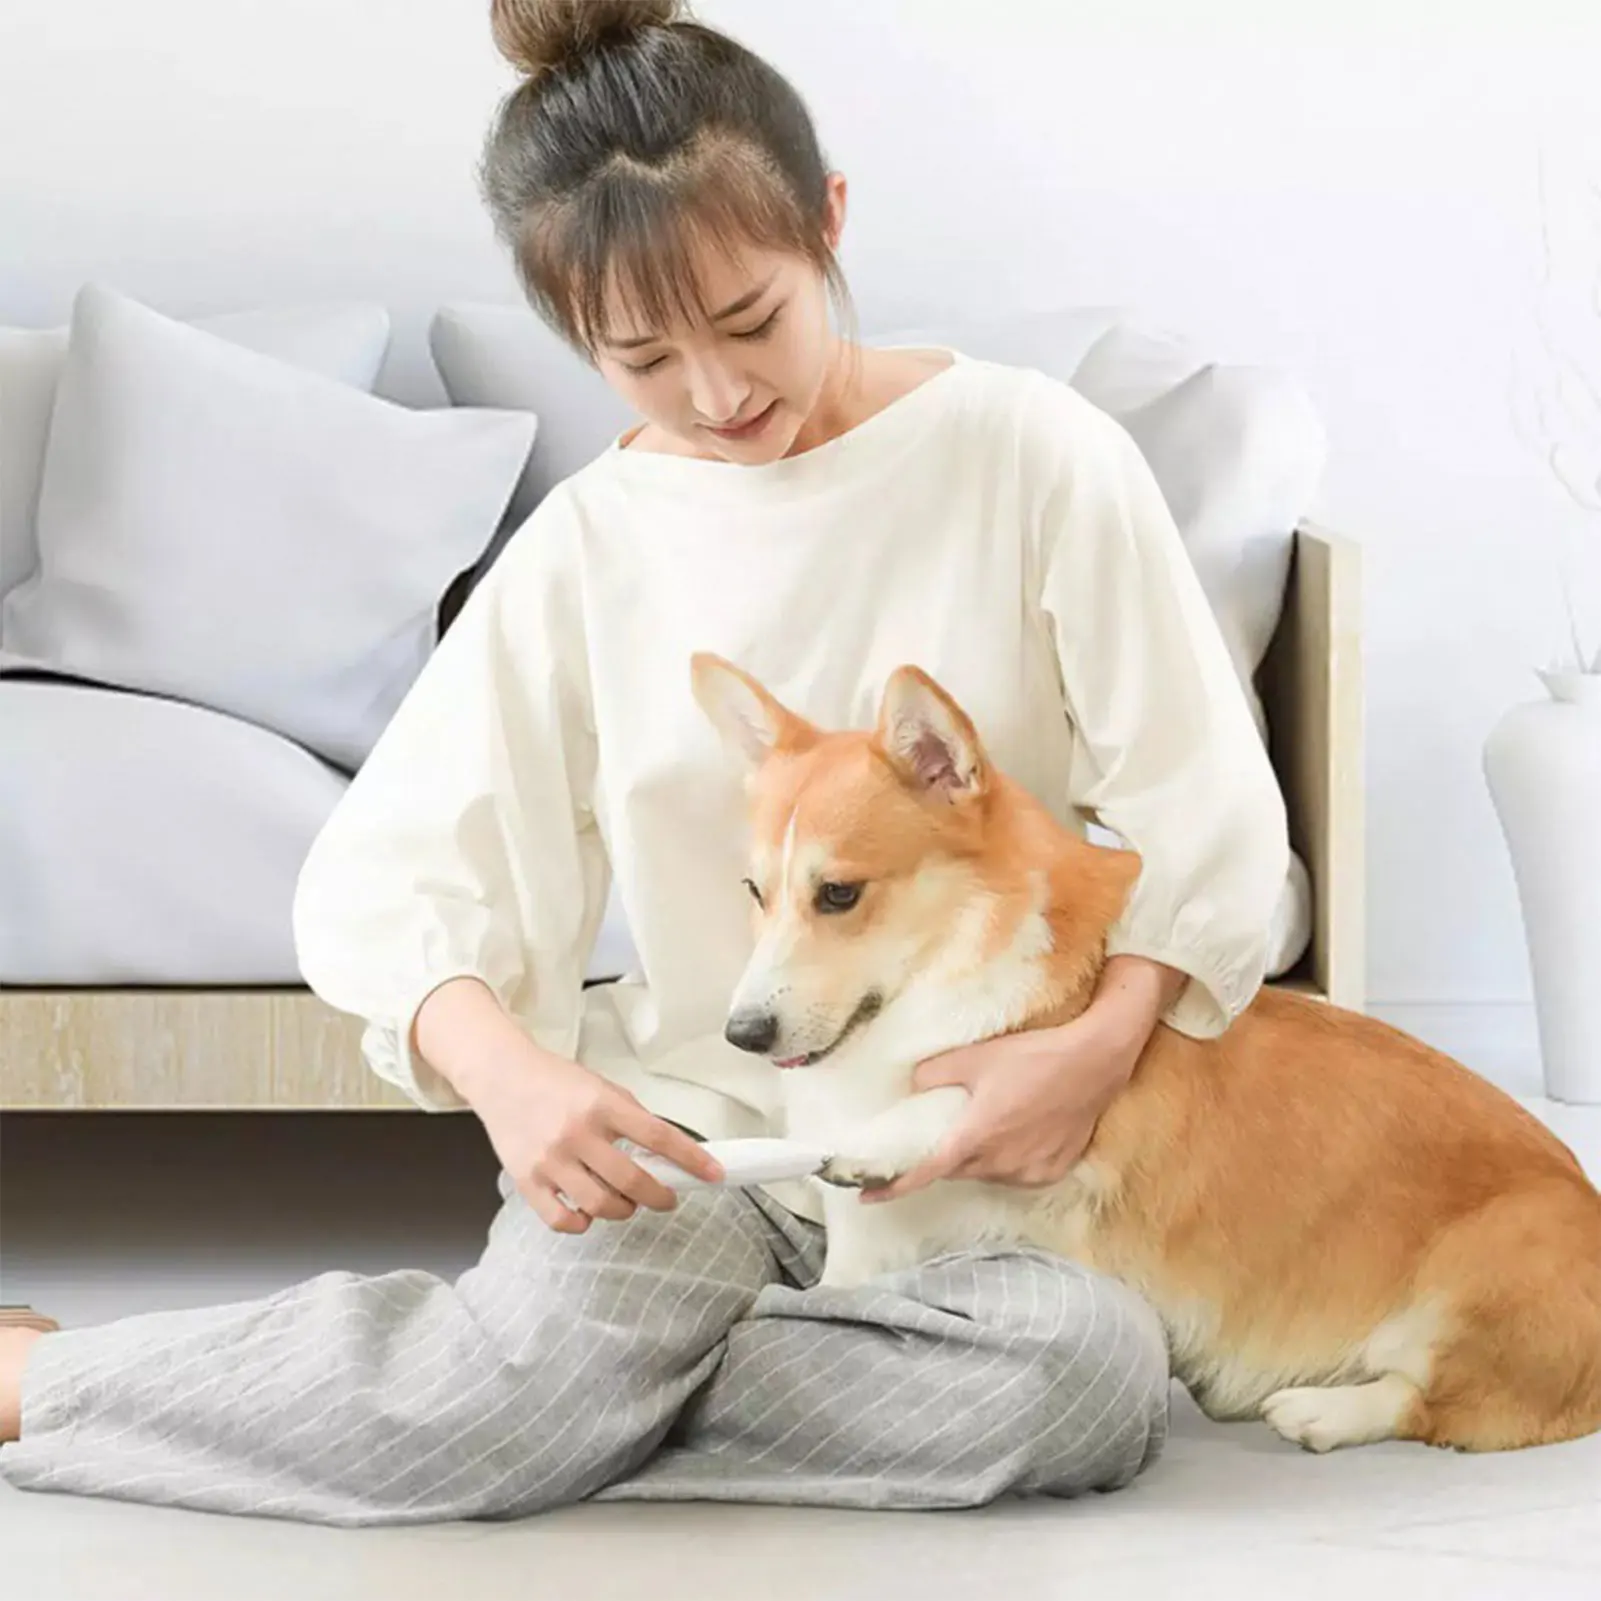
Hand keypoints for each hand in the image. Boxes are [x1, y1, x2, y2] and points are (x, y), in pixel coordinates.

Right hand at [414, 977, 723, 1232]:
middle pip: (632, 1180)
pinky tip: (589, 1212)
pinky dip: (583, 1223)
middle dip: (660, 1196)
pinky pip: (562, 1220)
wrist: (502, 1076)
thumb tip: (668, 1153)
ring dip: (624, 1211)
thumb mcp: (602, 1087)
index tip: (715, 1174)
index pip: (659, 1136)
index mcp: (602, 1104)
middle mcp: (577, 1133)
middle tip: (667, 1197)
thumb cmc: (556, 1082)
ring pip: (600, 1205)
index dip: (692, 1159)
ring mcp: (550, 1160)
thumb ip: (632, 1118)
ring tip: (627, 1203)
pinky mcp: (527, 1181)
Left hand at [860, 955, 1183, 1202]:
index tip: (865, 1196)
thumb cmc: (1034, 1056)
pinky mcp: (1052, 1171)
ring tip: (984, 1125)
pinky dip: (1006, 1161)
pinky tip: (1014, 1135)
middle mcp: (1001, 1162)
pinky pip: (1016, 1174)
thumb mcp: (976, 1056)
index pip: (925, 1170)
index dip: (892, 1185)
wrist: (1095, 1062)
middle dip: (940, 1159)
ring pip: (986, 1173)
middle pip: (956, 1170)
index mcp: (976, 1136)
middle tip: (931, 1140)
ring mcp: (1029, 1171)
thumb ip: (935, 1073)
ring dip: (976, 1158)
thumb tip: (911, 1087)